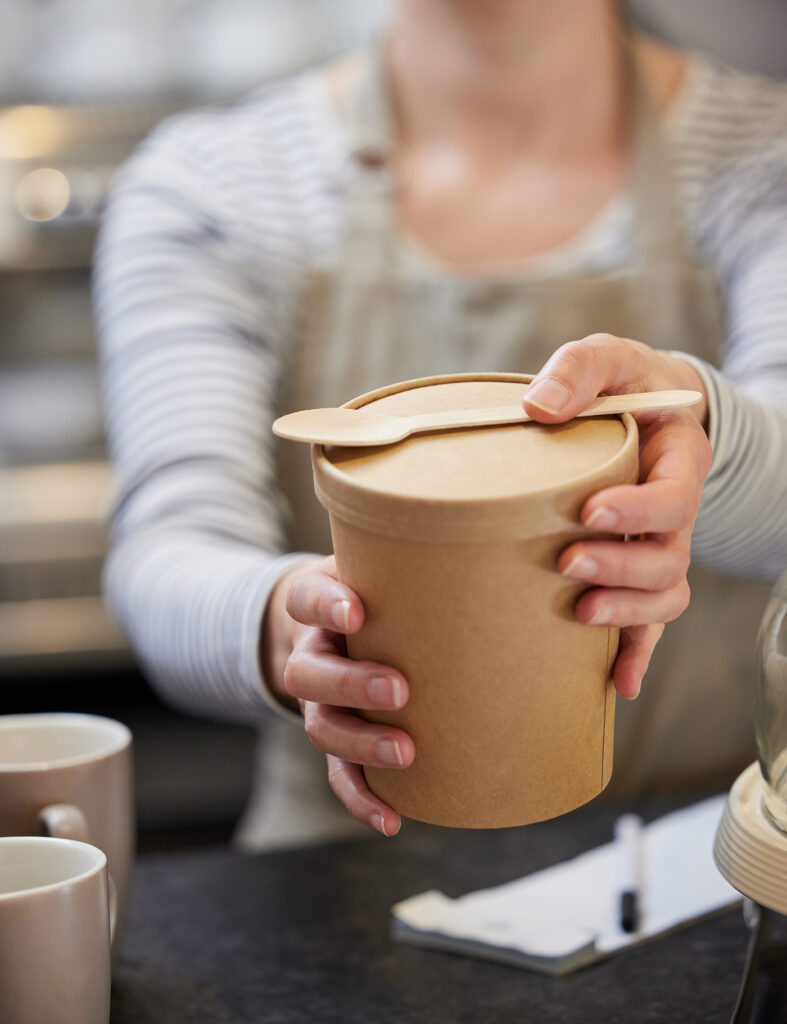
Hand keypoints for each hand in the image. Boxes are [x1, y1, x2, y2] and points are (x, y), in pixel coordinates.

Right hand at [264, 557, 412, 835]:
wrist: (339, 619)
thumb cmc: (383, 591)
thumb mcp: (389, 566)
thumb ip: (429, 562)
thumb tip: (526, 563)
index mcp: (320, 605)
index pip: (307, 598)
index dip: (326, 606)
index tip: (357, 611)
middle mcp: (313, 651)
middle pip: (308, 672)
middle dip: (352, 683)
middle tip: (400, 688)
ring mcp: (321, 700)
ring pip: (319, 726)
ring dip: (360, 742)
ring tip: (406, 752)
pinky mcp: (337, 736)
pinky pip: (337, 774)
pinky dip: (361, 798)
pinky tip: (392, 820)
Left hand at [523, 333, 711, 698]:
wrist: (642, 406)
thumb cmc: (621, 383)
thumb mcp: (605, 357)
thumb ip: (578, 370)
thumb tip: (538, 407)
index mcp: (677, 459)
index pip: (675, 494)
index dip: (640, 510)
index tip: (591, 513)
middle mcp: (675, 510)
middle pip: (671, 556)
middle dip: (624, 567)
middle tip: (568, 563)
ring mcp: (659, 545)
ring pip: (667, 595)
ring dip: (629, 613)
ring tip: (580, 614)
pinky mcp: (636, 569)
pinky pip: (648, 619)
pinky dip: (636, 651)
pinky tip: (617, 683)